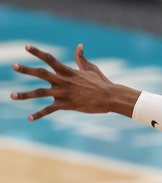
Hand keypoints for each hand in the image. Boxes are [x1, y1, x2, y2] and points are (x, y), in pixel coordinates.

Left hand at [10, 44, 139, 120]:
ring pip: (40, 93)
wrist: (109, 97)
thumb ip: (81, 58)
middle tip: (14, 66)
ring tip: (12, 95)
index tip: (27, 47)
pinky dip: (39, 114)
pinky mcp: (66, 105)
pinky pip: (49, 110)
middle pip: (41, 74)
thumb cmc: (102, 82)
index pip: (50, 59)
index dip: (38, 52)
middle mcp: (63, 81)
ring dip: (25, 94)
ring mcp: (63, 93)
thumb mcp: (91, 68)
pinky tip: (29, 118)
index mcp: (68, 71)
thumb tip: (79, 46)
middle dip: (26, 70)